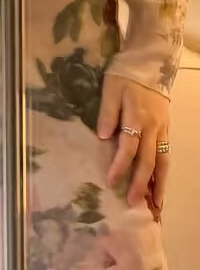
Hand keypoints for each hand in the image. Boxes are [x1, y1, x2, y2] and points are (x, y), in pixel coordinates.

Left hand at [98, 72, 170, 212]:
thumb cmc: (125, 76)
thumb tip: (103, 137)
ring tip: (157, 205)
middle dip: (141, 184)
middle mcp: (152, 128)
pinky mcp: (166, 129)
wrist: (150, 64)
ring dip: (160, 184)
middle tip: (133, 203)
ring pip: (163, 161)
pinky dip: (164, 172)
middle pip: (148, 160)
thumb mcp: (110, 89)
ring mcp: (162, 130)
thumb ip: (107, 113)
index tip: (111, 182)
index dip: (120, 166)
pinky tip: (161, 185)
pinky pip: (167, 155)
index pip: (128, 147)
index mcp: (136, 118)